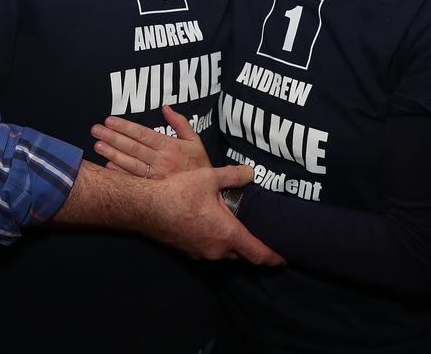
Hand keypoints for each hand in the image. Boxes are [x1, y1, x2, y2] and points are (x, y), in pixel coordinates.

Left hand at [91, 105, 209, 179]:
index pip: (143, 134)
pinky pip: (134, 180)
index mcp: (170, 146)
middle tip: (95, 129)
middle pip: (132, 147)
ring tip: (97, 145)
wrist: (208, 195)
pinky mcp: (154, 190)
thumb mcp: (195, 141)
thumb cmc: (200, 166)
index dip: (125, 127)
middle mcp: (161, 161)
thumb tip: (166, 107)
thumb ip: (181, 123)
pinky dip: (120, 173)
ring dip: (112, 154)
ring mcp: (156, 177)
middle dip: (112, 137)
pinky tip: (108, 166)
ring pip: (130, 163)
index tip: (110, 120)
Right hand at [143, 165, 283, 265]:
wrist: (146, 207)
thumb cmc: (178, 192)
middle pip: (243, 255)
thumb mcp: (209, 178)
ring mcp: (201, 253)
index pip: (259, 253)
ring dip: (231, 243)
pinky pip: (209, 251)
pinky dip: (215, 242)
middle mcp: (217, 249)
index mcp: (228, 234)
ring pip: (224, 253)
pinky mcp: (188, 251)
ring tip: (233, 227)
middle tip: (259, 236)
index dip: (274, 256)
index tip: (284, 258)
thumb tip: (251, 172)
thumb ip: (233, 175)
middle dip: (252, 247)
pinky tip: (209, 226)